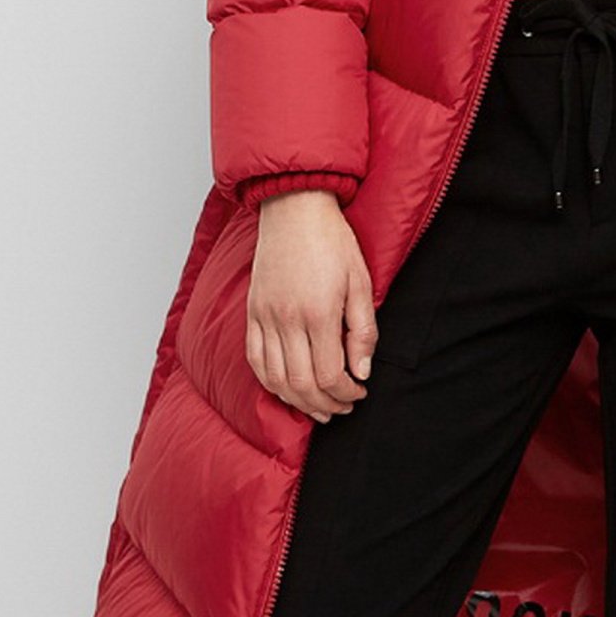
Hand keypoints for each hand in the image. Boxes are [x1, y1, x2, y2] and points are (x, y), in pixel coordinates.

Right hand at [245, 192, 377, 420]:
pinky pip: (254, 359)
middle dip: (325, 405)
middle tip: (344, 407)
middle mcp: (286, 320)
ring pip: (275, 379)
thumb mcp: (361, 283)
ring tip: (319, 407)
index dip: (346, 393)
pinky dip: (270, 382)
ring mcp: (264, 317)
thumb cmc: (332, 242)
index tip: (359, 392)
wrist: (294, 208)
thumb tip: (361, 373)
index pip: (329, 375)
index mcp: (317, 313)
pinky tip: (288, 389)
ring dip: (297, 401)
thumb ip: (363, 332)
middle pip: (301, 384)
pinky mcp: (252, 312)